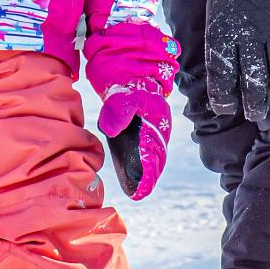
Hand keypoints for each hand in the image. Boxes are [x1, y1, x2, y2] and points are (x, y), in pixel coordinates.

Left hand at [96, 79, 172, 200]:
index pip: (155, 153)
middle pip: (157, 158)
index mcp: (158, 122)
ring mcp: (153, 131)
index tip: (142, 188)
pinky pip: (146, 151)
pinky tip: (132, 174)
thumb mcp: (124, 96)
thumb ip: (119, 112)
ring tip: (137, 190)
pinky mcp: (144, 131)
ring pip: (152, 156)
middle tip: (139, 193)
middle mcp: (158, 129)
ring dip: (147, 172)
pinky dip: (142, 164)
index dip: (149, 173)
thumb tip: (111, 130)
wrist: (132, 74)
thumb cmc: (128, 87)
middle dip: (150, 177)